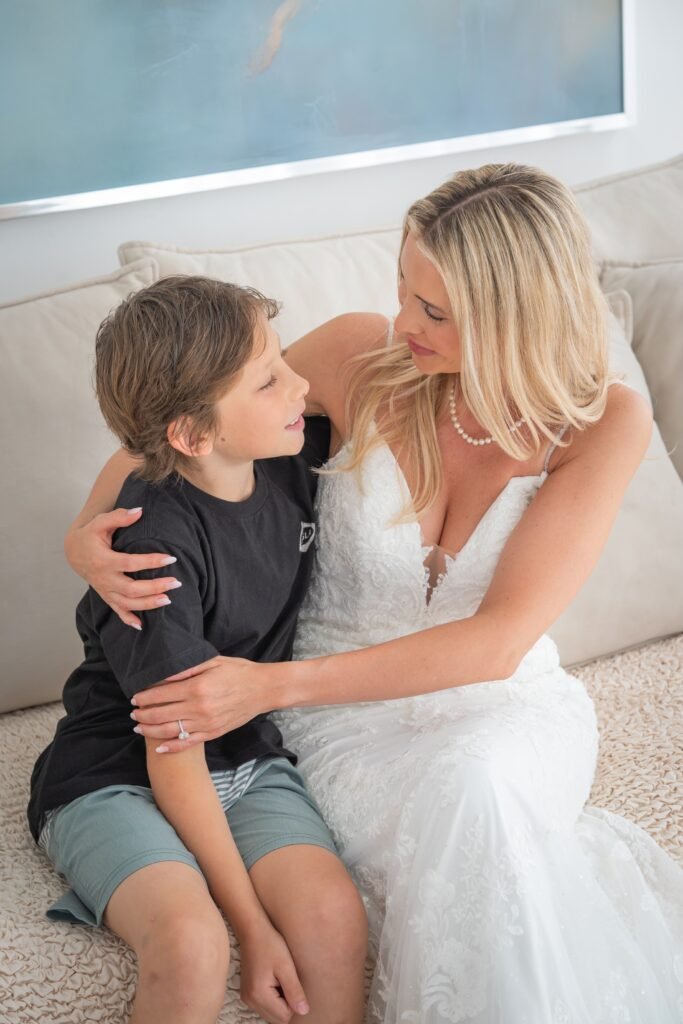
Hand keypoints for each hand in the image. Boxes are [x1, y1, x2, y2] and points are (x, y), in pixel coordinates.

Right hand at [64, 507, 180, 627]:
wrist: (74, 552)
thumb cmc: (90, 536)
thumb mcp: (101, 522)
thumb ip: (119, 516)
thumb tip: (139, 511)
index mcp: (104, 560)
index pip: (131, 563)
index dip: (152, 562)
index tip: (171, 558)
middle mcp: (104, 579)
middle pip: (132, 588)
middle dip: (155, 587)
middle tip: (176, 582)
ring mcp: (105, 590)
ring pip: (127, 603)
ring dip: (148, 604)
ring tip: (168, 599)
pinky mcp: (106, 596)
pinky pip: (117, 611)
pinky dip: (128, 620)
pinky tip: (142, 626)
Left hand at [130, 656, 276, 751]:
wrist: (263, 689)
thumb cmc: (238, 672)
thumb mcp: (213, 662)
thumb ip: (187, 668)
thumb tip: (164, 674)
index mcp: (198, 687)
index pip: (161, 694)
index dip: (144, 696)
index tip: (134, 696)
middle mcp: (199, 708)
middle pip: (161, 714)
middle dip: (142, 713)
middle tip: (132, 711)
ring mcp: (206, 723)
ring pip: (170, 730)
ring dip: (150, 729)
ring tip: (138, 726)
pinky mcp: (213, 733)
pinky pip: (187, 743)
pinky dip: (171, 747)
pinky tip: (158, 747)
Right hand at [239, 923, 308, 1022]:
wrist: (252, 930)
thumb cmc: (270, 944)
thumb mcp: (286, 966)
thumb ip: (294, 991)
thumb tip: (304, 1011)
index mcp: (259, 995)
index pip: (284, 1016)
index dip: (295, 1003)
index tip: (295, 983)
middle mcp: (250, 1001)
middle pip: (277, 1018)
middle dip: (287, 1005)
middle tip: (289, 981)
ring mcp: (247, 998)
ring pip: (271, 1014)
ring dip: (281, 1003)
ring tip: (282, 980)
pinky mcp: (248, 993)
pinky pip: (265, 1006)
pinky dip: (274, 999)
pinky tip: (276, 981)